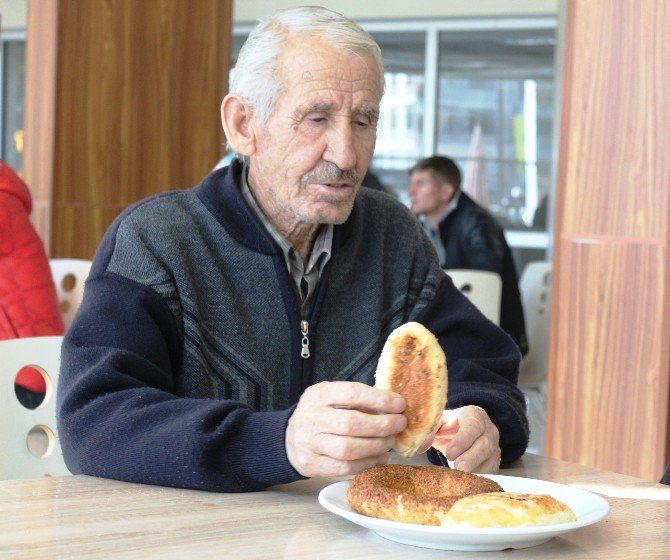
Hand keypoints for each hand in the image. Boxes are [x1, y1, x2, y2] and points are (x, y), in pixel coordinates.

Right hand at [285, 381, 406, 477]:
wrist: (288, 438)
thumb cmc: (320, 414)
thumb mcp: (331, 396)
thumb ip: (357, 399)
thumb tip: (393, 405)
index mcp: (318, 395)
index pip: (351, 393)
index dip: (378, 400)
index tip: (399, 404)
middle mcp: (312, 418)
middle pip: (351, 423)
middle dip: (382, 425)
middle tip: (399, 424)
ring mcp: (310, 443)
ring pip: (348, 448)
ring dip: (376, 446)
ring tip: (390, 442)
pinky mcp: (313, 465)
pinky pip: (344, 468)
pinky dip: (367, 464)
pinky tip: (379, 458)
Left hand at [419, 406, 500, 472]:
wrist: (459, 433)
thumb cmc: (448, 427)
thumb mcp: (437, 422)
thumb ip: (428, 430)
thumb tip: (420, 446)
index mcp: (474, 415)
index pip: (473, 426)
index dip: (462, 441)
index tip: (450, 454)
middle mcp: (488, 429)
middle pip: (484, 444)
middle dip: (470, 459)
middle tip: (457, 469)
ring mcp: (494, 446)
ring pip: (490, 459)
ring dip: (475, 470)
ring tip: (460, 476)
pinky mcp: (494, 461)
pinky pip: (491, 471)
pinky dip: (480, 478)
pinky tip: (468, 482)